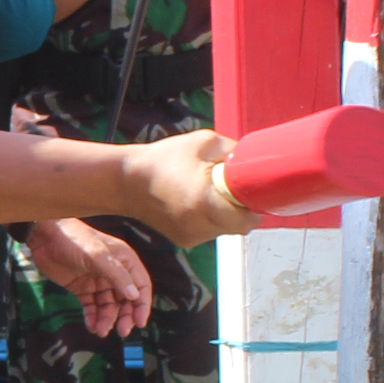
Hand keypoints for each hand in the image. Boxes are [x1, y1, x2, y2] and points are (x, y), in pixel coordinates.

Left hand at [24, 217, 153, 335]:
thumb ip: (116, 275)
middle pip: (126, 300)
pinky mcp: (82, 288)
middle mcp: (114, 272)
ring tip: (100, 331)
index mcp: (124, 261)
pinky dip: (92, 318)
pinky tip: (91, 326)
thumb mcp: (97, 256)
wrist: (44, 237)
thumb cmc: (74, 240)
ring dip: (107, 319)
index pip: (140, 286)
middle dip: (125, 316)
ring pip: (108, 306)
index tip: (139, 322)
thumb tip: (134, 295)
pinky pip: (91, 307)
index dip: (142, 305)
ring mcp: (98, 281)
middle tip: (121, 331)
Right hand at [116, 128, 252, 246]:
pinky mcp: (185, 240)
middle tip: (234, 189)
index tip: (254, 191)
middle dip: (243, 208)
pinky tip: (195, 201)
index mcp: (205, 202)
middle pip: (241, 226)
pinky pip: (210, 230)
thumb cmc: (163, 159)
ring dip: (227, 213)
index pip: (248, 219)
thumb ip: (233, 152)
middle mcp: (200, 225)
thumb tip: (254, 162)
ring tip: (208, 192)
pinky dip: (211, 218)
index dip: (256, 205)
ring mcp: (192, 236)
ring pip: (226, 229)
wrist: (127, 182)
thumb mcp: (203, 142)